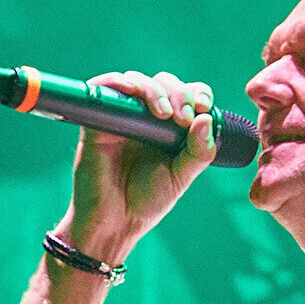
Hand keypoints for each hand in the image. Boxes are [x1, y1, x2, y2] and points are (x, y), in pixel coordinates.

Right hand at [61, 70, 214, 264]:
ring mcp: (121, 117)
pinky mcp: (97, 121)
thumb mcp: (182, 176)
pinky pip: (103, 89)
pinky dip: (117, 82)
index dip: (197, 93)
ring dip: (153, 89)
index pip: (187, 94)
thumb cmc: (148, 201)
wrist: (115, 222)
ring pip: (137, 81)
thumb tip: (207, 119)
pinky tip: (133, 91)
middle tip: (182, 117)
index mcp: (170, 127)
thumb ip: (199, 151)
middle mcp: (146, 117)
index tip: (203, 107)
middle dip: (178, 93)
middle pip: (164, 82)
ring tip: (164, 113)